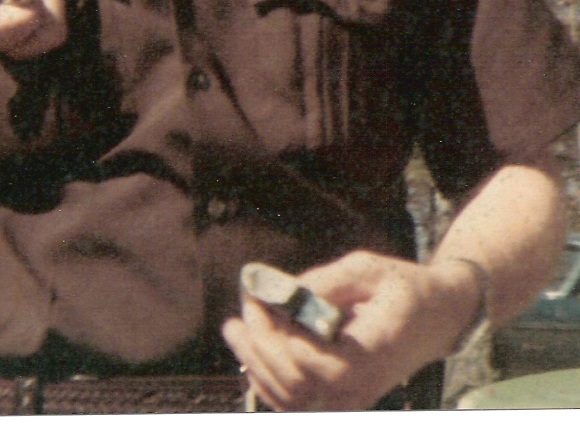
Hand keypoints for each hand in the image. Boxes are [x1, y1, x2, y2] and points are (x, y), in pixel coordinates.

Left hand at [222, 249, 479, 410]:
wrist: (437, 317)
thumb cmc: (403, 286)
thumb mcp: (367, 268)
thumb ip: (325, 281)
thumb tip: (282, 292)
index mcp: (375, 351)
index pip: (317, 365)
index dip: (279, 336)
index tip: (259, 298)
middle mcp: (364, 385)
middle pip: (297, 384)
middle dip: (259, 345)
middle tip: (240, 312)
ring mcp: (353, 399)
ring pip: (292, 400)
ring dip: (256, 364)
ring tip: (234, 329)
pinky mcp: (343, 401)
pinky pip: (298, 404)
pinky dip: (268, 381)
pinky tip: (251, 353)